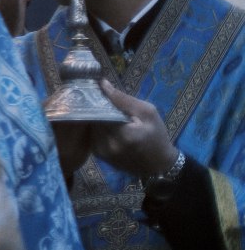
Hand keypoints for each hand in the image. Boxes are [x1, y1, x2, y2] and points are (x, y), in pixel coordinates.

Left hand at [53, 80, 176, 181]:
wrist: (159, 165)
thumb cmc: (157, 136)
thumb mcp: (148, 113)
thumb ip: (123, 100)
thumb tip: (102, 84)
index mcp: (123, 135)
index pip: (99, 111)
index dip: (96, 98)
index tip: (95, 87)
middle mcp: (107, 145)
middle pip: (92, 119)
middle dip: (94, 107)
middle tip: (99, 97)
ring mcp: (100, 152)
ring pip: (90, 127)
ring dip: (95, 117)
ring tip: (104, 110)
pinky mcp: (98, 155)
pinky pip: (92, 135)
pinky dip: (97, 127)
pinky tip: (105, 123)